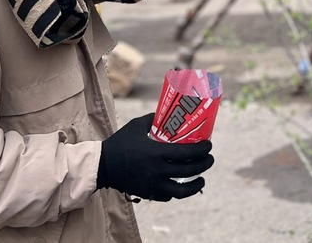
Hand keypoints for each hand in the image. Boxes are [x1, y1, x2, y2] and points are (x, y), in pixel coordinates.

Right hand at [96, 114, 213, 200]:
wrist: (102, 165)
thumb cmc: (120, 143)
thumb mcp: (137, 126)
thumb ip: (154, 119)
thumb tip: (167, 114)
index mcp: (156, 152)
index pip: (187, 153)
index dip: (202, 150)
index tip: (209, 146)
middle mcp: (157, 170)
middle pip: (188, 171)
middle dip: (204, 165)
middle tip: (209, 159)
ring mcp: (152, 184)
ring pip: (181, 191)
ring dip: (195, 186)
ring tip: (201, 179)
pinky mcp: (147, 193)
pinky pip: (167, 196)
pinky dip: (176, 192)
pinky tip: (181, 185)